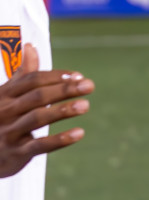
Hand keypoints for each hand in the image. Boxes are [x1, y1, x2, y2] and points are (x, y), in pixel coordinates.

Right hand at [0, 45, 92, 178]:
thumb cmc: (1, 118)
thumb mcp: (7, 95)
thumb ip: (23, 74)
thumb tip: (30, 46)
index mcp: (4, 94)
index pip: (32, 80)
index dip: (56, 77)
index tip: (78, 76)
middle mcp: (4, 111)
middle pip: (37, 96)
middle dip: (64, 89)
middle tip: (89, 85)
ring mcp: (9, 132)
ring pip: (38, 118)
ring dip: (62, 111)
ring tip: (85, 105)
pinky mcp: (16, 152)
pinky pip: (39, 145)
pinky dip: (60, 140)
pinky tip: (79, 133)